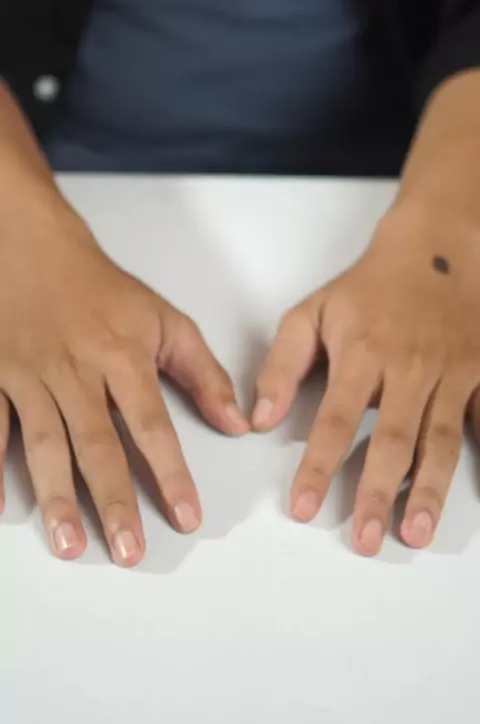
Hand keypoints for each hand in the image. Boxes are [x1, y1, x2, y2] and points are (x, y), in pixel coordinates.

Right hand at [0, 202, 247, 565]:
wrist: (33, 248)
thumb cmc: (101, 288)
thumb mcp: (163, 320)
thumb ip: (202, 373)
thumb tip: (237, 423)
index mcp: (122, 357)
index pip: (152, 425)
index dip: (171, 473)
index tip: (187, 517)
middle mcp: (77, 371)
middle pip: (97, 444)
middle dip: (113, 501)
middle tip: (129, 552)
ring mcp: (32, 375)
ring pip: (45, 443)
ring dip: (57, 496)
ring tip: (70, 544)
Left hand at [253, 204, 479, 554]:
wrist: (432, 251)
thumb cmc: (367, 289)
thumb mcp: (312, 313)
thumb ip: (283, 365)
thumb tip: (260, 419)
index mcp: (362, 354)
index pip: (335, 420)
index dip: (319, 467)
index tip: (304, 508)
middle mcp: (407, 368)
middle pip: (393, 439)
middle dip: (379, 493)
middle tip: (366, 540)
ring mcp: (449, 373)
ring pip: (440, 440)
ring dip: (430, 489)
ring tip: (416, 532)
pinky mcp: (478, 373)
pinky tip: (477, 493)